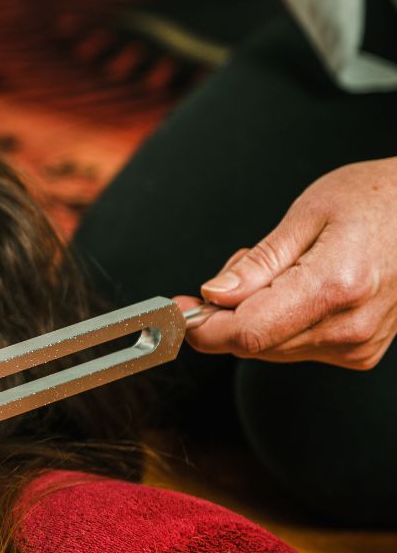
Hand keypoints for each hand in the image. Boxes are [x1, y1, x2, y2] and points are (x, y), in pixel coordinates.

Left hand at [180, 157, 396, 368]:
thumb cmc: (373, 200)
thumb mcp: (307, 214)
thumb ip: (258, 263)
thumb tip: (213, 296)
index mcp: (335, 287)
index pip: (248, 333)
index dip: (204, 328)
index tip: (178, 311)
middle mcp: (350, 327)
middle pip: (255, 345)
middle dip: (225, 315)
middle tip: (230, 271)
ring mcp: (359, 345)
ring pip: (271, 349)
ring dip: (253, 316)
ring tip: (279, 268)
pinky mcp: (361, 352)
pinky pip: (295, 347)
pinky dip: (279, 322)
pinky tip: (297, 287)